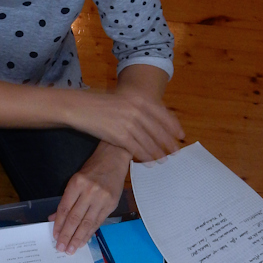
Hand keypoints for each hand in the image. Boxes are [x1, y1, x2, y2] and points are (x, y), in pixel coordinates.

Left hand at [49, 142, 129, 253]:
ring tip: (72, 249)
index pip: (65, 208)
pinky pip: (99, 222)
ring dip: (78, 238)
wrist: (114, 159)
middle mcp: (89, 191)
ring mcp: (102, 198)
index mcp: (77, 183)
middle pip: (75, 218)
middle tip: (62, 248)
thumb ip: (66, 199)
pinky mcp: (112, 204)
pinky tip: (84, 240)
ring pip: (87, 222)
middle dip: (67, 235)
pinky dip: (90, 232)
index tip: (55, 236)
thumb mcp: (75, 180)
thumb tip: (55, 218)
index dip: (59, 224)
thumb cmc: (93, 169)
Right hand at [67, 88, 183, 161]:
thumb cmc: (100, 104)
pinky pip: (137, 149)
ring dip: (158, 152)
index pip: (163, 114)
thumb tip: (154, 122)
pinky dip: (145, 157)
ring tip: (164, 159)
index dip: (173, 126)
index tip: (181, 135)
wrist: (81, 108)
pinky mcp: (119, 135)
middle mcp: (137, 110)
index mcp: (139, 99)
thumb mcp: (123, 100)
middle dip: (168, 142)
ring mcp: (129, 123)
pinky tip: (149, 162)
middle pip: (158, 130)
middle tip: (176, 152)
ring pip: (149, 141)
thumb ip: (139, 108)